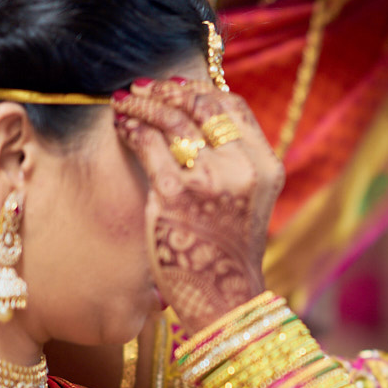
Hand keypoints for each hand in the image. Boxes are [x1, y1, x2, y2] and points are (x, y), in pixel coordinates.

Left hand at [114, 78, 283, 332]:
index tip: (175, 88)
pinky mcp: (174, 195)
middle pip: (202, 106)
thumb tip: (193, 117)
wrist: (224, 299)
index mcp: (265, 166)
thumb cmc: (227, 250)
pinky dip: (132, 127)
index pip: (232, 107)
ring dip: (143, 104)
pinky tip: (122, 125)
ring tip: (124, 101)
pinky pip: (148, 144)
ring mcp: (209, 180)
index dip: (200, 90)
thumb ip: (232, 161)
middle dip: (167, 91)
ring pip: (172, 120)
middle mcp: (242, 168)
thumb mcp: (247, 200)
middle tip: (142, 89)